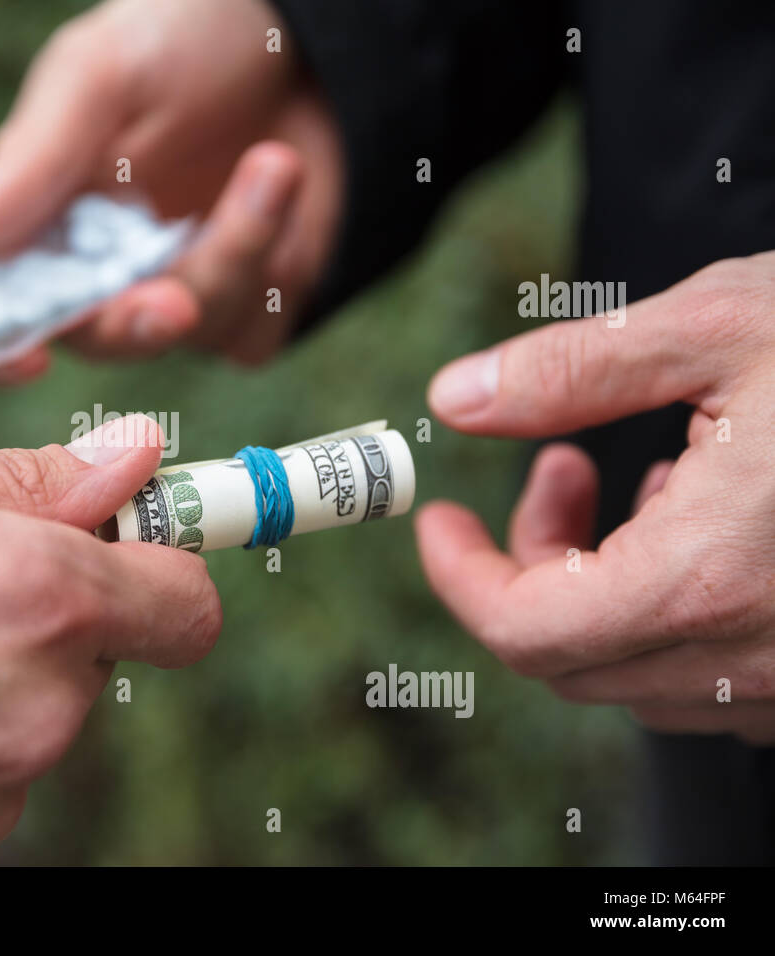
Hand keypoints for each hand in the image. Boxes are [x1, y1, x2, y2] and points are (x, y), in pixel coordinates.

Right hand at [0, 0, 343, 377]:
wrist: (299, 40)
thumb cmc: (177, 40)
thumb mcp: (97, 78)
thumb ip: (31, 163)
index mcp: (35, 223)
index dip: (0, 349)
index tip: (27, 358)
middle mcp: (97, 274)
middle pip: (98, 340)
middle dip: (136, 322)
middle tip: (174, 300)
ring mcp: (173, 295)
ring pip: (186, 334)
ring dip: (235, 254)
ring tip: (274, 162)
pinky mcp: (245, 309)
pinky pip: (250, 337)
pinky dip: (274, 269)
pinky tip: (282, 191)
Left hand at [417, 252, 774, 742]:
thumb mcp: (724, 328)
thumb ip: (572, 371)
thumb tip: (456, 397)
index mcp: (711, 577)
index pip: (524, 630)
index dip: (462, 575)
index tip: (441, 520)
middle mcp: (756, 654)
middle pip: (572, 657)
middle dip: (533, 562)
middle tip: (559, 466)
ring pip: (640, 671)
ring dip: (606, 580)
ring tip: (658, 474)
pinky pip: (715, 675)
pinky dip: (676, 606)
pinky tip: (719, 517)